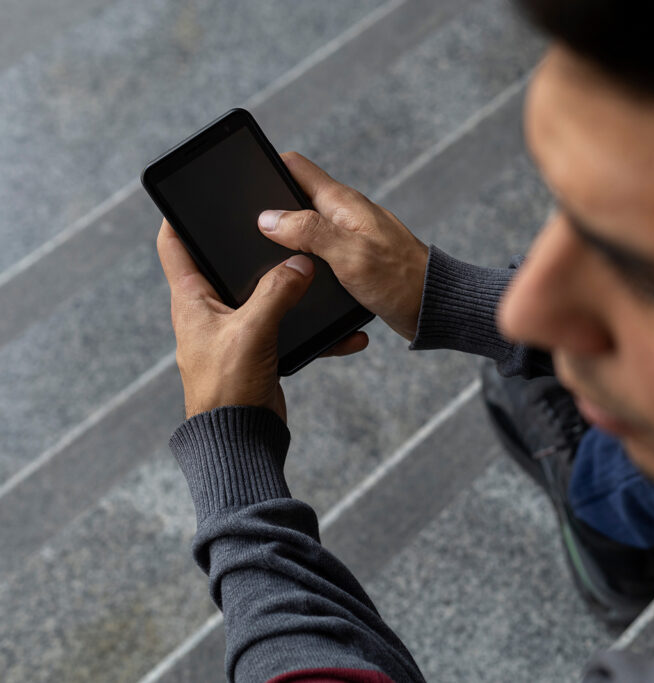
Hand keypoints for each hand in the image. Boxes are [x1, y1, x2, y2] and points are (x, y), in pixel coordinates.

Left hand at [157, 221, 368, 420]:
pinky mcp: (259, 351)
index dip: (181, 216)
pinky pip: (287, 327)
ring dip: (292, 287)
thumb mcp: (251, 331)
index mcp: (191, 300)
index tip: (200, 194)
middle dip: (253, 246)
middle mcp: (209, 311)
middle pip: (227, 264)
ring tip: (320, 271)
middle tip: (280, 223)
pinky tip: (341, 333)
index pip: (174, 245)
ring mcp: (235, 331)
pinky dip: (311, 328)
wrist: (240, 440)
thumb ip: (276, 292)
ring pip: (265, 295)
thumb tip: (301, 264)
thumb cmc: (227, 388)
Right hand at [257, 152, 429, 340]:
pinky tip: (294, 275)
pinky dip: (304, 259)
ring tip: (260, 254)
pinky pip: (320, 253)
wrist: (434, 308)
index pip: (297, 168)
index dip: (267, 166)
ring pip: (306, 229)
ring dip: (286, 237)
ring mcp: (350, 238)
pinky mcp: (355, 262)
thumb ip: (310, 231)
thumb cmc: (401, 280)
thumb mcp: (350, 254)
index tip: (242, 177)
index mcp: (344, 204)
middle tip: (241, 226)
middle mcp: (345, 216)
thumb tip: (269, 218)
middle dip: (270, 207)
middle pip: (297, 199)